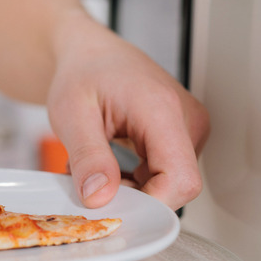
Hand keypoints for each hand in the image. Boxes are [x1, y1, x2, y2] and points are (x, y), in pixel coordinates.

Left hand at [47, 14, 209, 209]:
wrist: (89, 55)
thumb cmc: (82, 73)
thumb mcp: (71, 114)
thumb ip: (88, 158)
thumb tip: (100, 197)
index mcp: (162, 109)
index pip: (179, 179)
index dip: (148, 203)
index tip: (113, 205)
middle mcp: (187, 120)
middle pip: (176, 186)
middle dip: (133, 196)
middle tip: (93, 181)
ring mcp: (189, 129)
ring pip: (169, 185)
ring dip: (130, 188)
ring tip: (99, 166)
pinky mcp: (182, 138)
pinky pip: (165, 176)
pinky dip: (134, 180)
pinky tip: (111, 164)